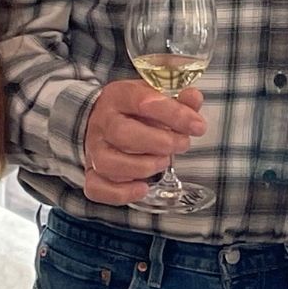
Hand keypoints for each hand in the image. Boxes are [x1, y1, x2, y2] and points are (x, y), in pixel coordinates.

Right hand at [81, 80, 205, 204]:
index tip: (197, 126)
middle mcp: (102, 122)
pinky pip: (97, 187)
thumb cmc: (135, 111)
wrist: (102, 120)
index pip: (143, 101)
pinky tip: (143, 187)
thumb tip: (194, 98)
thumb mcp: (156, 97)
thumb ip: (179, 99)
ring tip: (163, 162)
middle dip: (159, 143)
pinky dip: (122, 193)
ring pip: (108, 163)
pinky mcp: (91, 172)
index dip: (173, 114)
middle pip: (122, 133)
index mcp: (119, 96)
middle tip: (181, 144)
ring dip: (143, 167)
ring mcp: (93, 149)